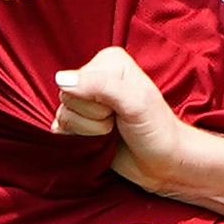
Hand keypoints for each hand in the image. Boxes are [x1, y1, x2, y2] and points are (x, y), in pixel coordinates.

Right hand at [51, 45, 212, 194]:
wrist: (164, 162)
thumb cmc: (156, 130)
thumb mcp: (134, 103)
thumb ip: (100, 86)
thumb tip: (61, 79)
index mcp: (109, 61)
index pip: (76, 81)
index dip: (97, 103)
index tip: (123, 108)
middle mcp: (94, 76)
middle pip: (67, 99)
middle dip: (93, 118)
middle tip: (118, 121)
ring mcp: (84, 102)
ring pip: (63, 117)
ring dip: (90, 132)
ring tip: (113, 130)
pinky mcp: (78, 124)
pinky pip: (59, 131)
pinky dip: (79, 140)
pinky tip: (99, 140)